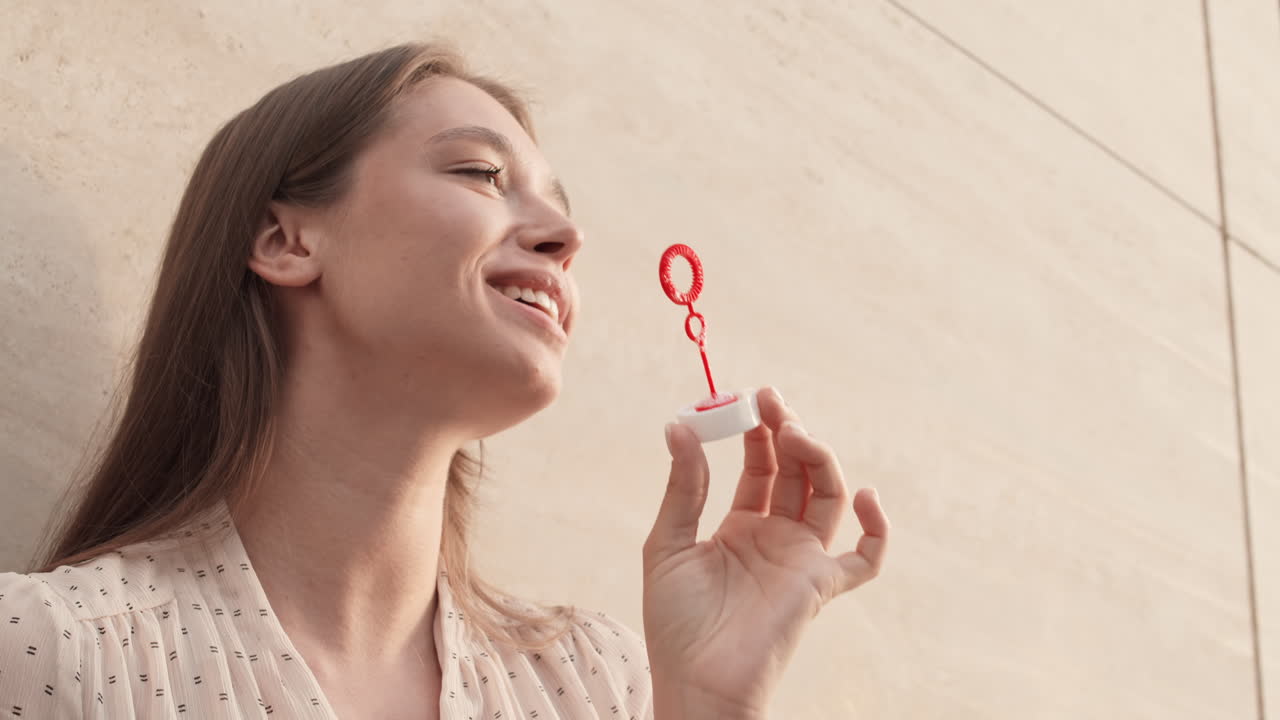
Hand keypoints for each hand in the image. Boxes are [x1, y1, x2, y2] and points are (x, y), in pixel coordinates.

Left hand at [641, 387, 889, 718]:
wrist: (694, 680)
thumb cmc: (675, 622)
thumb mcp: (667, 544)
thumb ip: (683, 488)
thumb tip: (679, 425)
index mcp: (740, 527)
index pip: (760, 467)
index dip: (757, 433)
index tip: (747, 400)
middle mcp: (776, 537)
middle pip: (797, 472)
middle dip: (788, 432)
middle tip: (771, 401)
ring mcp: (801, 559)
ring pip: (827, 496)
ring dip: (817, 459)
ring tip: (794, 433)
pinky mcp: (820, 585)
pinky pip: (865, 559)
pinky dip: (877, 528)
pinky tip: (865, 493)